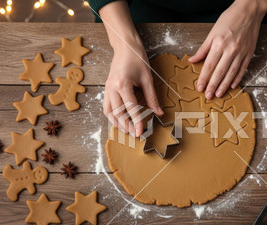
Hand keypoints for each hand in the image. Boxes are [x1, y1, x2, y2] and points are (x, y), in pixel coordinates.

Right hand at [100, 1, 162, 136]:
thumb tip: (159, 113)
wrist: (125, 47)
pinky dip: (112, 116)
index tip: (140, 132)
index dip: (136, 121)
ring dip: (117, 123)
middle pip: (117, 113)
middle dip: (126, 125)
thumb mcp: (148, 78)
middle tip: (135, 135)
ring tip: (127, 131)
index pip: (130, 108)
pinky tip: (119, 121)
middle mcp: (112, 87)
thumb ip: (152, 97)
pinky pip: (107, 106)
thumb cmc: (137, 59)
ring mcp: (107, 88)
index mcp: (122, 84)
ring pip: (109, 112)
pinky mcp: (106, 88)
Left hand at [189, 0, 266, 98]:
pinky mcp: (249, 53)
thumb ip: (203, 48)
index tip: (199, 87)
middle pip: (219, 72)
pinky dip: (237, 78)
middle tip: (208, 96)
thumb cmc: (229, 19)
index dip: (204, 78)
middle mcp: (230, 49)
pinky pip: (243, 69)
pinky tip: (232, 86)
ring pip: (231, 73)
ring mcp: (241, 52)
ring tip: (218, 94)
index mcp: (219, 43)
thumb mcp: (213, 32)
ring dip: (224, 85)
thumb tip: (192, 60)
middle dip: (213, 86)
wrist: (249, 11)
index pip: (209, 65)